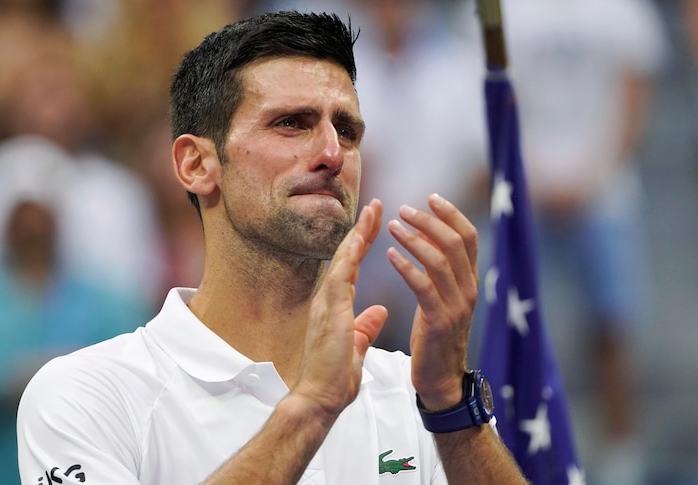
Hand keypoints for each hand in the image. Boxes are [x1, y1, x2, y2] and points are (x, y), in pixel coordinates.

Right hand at [292, 199, 387, 419]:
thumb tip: (379, 312)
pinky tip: (361, 236)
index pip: (350, 267)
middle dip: (361, 229)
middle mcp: (327, 299)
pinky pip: (340, 274)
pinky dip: (350, 254)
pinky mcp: (329, 310)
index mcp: (335, 306)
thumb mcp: (355, 346)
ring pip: (343, 258)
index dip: (362, 244)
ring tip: (374, 209)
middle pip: (345, 255)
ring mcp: (326, 302)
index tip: (375, 224)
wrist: (318, 398)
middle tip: (375, 204)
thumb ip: (365, 326)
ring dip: (358, 233)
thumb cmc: (333, 378)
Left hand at [386, 194, 478, 409]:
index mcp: (469, 282)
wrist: (440, 380)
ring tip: (392, 227)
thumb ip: (438, 269)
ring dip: (415, 239)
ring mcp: (457, 306)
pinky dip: (407, 267)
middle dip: (430, 221)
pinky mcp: (440, 322)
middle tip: (404, 209)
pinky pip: (424, 287)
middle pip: (456, 243)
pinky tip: (389, 255)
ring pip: (440, 261)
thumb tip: (428, 234)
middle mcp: (468, 290)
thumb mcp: (441, 297)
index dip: (451, 214)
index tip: (431, 197)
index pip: (469, 237)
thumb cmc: (435, 336)